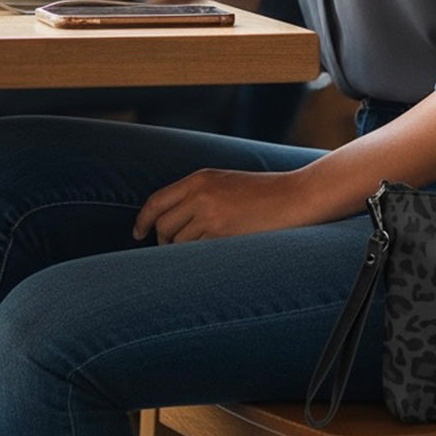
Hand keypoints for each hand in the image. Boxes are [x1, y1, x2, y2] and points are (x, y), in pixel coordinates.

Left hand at [133, 168, 310, 243]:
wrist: (296, 196)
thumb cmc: (266, 193)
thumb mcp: (227, 183)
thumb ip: (199, 194)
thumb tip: (170, 220)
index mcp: (201, 178)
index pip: (156, 201)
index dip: (143, 220)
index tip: (138, 233)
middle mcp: (201, 194)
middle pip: (163, 226)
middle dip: (164, 241)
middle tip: (177, 248)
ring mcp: (210, 214)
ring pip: (178, 243)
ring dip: (186, 252)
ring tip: (208, 248)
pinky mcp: (222, 234)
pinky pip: (197, 253)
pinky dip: (201, 258)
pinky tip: (218, 253)